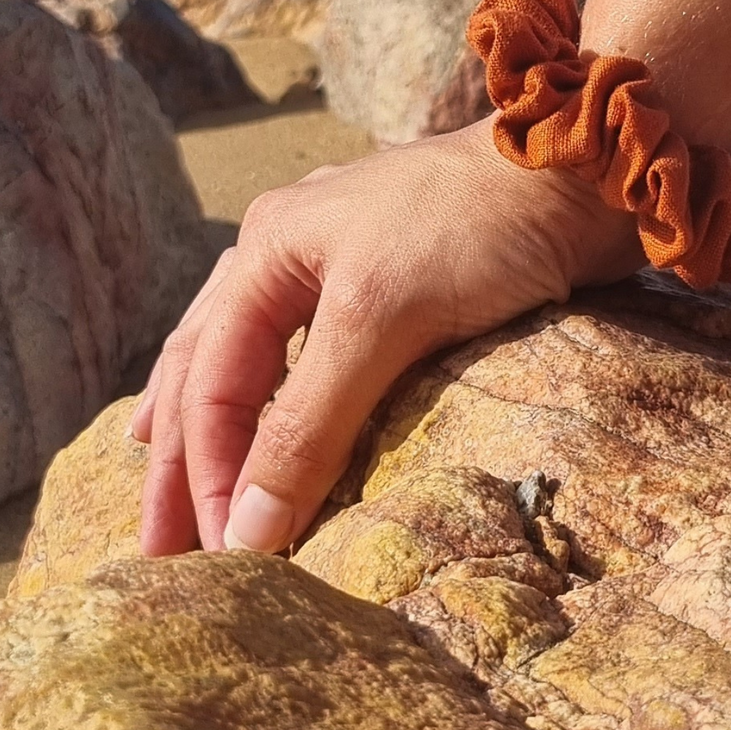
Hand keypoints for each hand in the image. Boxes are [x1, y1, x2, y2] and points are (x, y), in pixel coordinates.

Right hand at [131, 117, 641, 555]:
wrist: (577, 172)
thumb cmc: (475, 226)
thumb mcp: (377, 317)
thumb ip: (308, 423)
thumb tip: (247, 533)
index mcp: (269, 247)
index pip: (214, 382)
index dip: (211, 474)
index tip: (223, 557)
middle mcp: (290, 251)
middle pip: (208, 364)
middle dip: (181, 456)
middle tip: (154, 544)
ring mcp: (339, 263)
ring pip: (246, 347)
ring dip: (209, 413)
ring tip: (161, 461)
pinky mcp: (393, 285)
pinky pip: (306, 348)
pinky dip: (273, 389)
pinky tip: (267, 403)